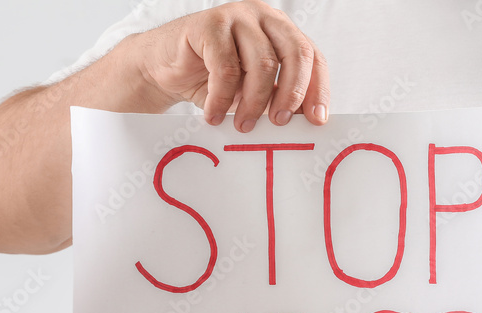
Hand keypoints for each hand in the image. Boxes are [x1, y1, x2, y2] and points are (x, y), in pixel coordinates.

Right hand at [129, 0, 328, 130]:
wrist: (164, 68)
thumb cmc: (212, 79)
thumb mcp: (254, 92)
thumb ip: (278, 98)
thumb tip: (306, 122)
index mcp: (281, 31)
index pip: (313, 57)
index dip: (318, 89)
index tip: (317, 120)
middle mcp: (264, 18)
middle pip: (296, 53)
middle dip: (292, 93)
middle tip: (280, 122)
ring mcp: (237, 17)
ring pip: (263, 63)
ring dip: (254, 103)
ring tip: (243, 126)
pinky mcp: (209, 25)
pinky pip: (226, 68)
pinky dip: (222, 99)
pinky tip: (215, 115)